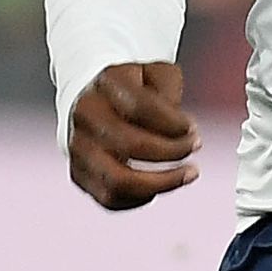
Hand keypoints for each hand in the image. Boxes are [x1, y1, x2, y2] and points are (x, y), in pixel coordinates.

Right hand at [66, 60, 197, 210]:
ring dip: (160, 183)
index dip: (174, 123)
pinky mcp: (78, 172)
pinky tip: (158, 185)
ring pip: (118, 181)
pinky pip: (110, 198)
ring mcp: (78, 146)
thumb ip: (169, 92)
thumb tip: (178, 129)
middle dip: (173, 151)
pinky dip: (140, 198)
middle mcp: (85, 114)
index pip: (140, 107)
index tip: (192, 128)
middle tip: (194, 147)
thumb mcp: (157, 72)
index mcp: (105, 82)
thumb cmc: (132, 86)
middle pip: (131, 144)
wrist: (92, 96)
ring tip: (185, 175)